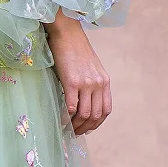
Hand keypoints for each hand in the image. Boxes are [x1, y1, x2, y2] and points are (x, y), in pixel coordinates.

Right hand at [44, 13, 111, 134]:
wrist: (67, 33)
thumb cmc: (75, 48)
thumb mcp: (90, 67)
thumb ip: (91, 83)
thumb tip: (83, 101)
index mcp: (104, 81)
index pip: (106, 110)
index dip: (97, 123)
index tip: (87, 128)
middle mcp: (98, 84)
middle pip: (96, 115)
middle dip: (86, 128)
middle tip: (75, 133)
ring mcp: (86, 84)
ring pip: (84, 114)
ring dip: (76, 125)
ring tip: (68, 129)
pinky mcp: (71, 82)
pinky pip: (71, 107)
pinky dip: (66, 117)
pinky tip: (61, 120)